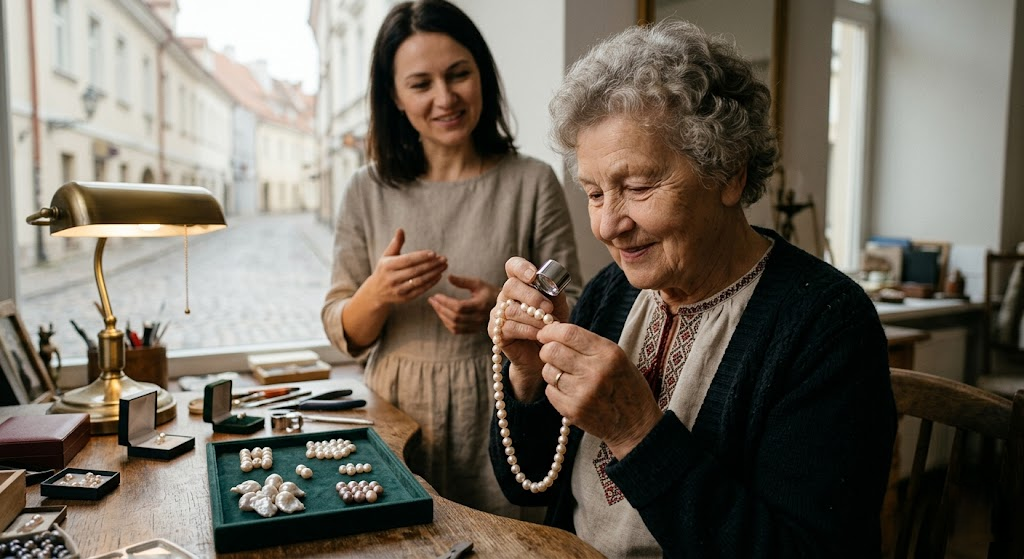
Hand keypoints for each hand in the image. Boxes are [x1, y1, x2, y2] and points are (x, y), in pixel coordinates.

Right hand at [365, 229, 446, 303]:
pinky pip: (420, 290)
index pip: (407, 260)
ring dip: (434, 273)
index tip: (434, 253)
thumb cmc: (384, 269)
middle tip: (444, 259)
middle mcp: (392, 278)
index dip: (421, 256)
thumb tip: (400, 229)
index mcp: (388, 266)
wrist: (376, 292)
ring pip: (419, 281)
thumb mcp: (386, 256)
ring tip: (444, 266)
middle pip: (415, 270)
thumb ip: (396, 243)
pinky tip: (439, 276)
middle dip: (431, 264)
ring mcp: (398, 290)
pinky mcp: (405, 298)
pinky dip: (431, 283)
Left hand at [427, 275, 497, 333]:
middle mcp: (479, 318)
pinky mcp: (473, 330)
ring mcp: (476, 326)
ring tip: (435, 306)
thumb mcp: (478, 283)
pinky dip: (447, 323)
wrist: (503, 306)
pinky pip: (457, 330)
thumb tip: (448, 277)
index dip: (445, 302)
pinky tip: (442, 314)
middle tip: (432, 299)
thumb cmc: (489, 291)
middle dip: (440, 308)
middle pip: (455, 317)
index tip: (436, 295)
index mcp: (481, 305)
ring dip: (442, 316)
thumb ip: (463, 281)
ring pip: (455, 325)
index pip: (459, 307)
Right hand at [492, 257, 571, 400]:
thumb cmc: (550, 324)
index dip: (521, 268)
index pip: (513, 266)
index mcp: (520, 284)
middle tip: (547, 308)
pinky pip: (510, 327)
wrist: (545, 352)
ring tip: (549, 325)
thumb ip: (555, 291)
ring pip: (512, 310)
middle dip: (531, 297)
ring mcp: (498, 314)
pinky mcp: (496, 332)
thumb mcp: (557, 305)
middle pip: (510, 287)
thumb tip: (552, 283)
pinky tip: (540, 335)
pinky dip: (528, 330)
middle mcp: (505, 296)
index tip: (533, 276)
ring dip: (534, 318)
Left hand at [536, 323, 662, 458]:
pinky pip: (550, 391)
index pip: (569, 333)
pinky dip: (555, 389)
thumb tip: (556, 332)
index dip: (551, 330)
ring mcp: (583, 392)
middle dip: (547, 350)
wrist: (636, 424)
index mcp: (608, 353)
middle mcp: (595, 371)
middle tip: (552, 355)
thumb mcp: (617, 358)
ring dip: (552, 371)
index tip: (545, 333)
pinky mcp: (573, 410)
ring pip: (548, 371)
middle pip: (552, 351)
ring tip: (567, 377)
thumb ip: (589, 345)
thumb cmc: (626, 386)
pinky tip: (570, 392)